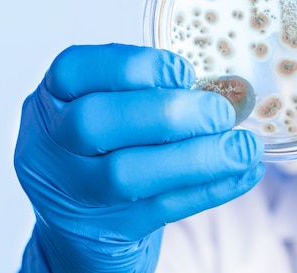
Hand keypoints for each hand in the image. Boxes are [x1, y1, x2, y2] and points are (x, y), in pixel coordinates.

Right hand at [14, 44, 264, 271]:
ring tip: (243, 147)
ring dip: (198, 157)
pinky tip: (244, 173)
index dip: (136, 66)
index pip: (76, 69)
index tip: (185, 72)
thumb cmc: (108, 149)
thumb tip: (236, 92)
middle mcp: (52, 144)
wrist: (80, 223)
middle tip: (221, 113)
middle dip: (168, 112)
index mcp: (53, 99)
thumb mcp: (118, 111)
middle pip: (95, 122)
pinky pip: (162, 208)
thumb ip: (163, 94)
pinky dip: (211, 188)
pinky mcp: (105, 230)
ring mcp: (74, 192)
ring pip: (126, 174)